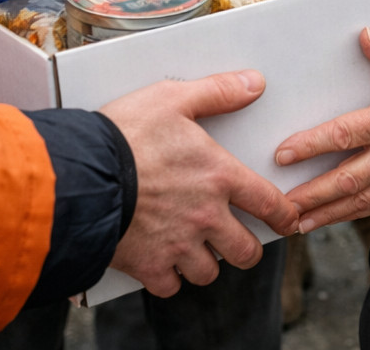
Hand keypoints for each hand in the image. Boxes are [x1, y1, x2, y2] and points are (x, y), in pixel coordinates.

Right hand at [100, 70, 297, 295]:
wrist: (81, 175)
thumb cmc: (124, 135)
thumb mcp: (172, 98)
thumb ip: (217, 92)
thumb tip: (255, 83)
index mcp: (218, 176)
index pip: (268, 203)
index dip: (283, 215)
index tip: (287, 221)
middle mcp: (206, 216)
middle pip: (244, 251)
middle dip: (245, 249)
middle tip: (237, 243)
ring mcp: (178, 245)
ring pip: (208, 272)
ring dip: (204, 263)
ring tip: (195, 250)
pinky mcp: (148, 265)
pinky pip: (170, 286)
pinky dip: (168, 279)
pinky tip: (162, 263)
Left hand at [274, 28, 369, 232]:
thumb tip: (365, 36)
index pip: (346, 135)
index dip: (311, 146)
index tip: (283, 154)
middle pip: (347, 178)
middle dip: (312, 193)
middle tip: (280, 204)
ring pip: (359, 200)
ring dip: (326, 213)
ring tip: (295, 221)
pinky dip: (350, 216)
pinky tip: (328, 220)